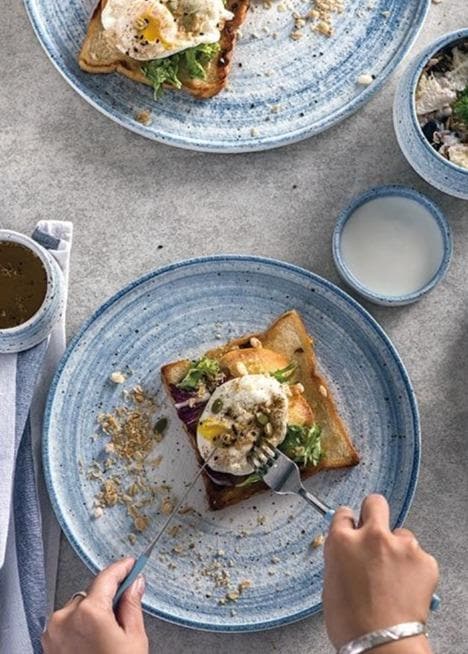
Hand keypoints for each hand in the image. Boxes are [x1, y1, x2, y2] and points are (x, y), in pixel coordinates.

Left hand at [42, 558, 148, 653]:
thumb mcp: (134, 639)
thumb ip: (132, 605)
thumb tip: (135, 584)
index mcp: (89, 612)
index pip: (107, 576)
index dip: (122, 567)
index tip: (131, 563)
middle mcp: (66, 617)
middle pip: (92, 591)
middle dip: (109, 595)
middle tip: (127, 602)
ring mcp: (54, 631)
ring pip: (79, 605)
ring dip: (94, 609)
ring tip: (110, 631)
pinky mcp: (49, 643)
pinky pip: (67, 621)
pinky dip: (81, 623)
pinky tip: (95, 637)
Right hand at [323, 494, 438, 650]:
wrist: (382, 644)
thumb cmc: (351, 622)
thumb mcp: (331, 581)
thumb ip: (342, 556)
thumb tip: (350, 549)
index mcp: (342, 540)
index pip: (344, 514)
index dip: (350, 524)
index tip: (353, 531)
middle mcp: (371, 535)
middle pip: (376, 503)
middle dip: (375, 513)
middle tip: (377, 532)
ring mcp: (400, 545)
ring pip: (402, 534)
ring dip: (398, 549)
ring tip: (396, 577)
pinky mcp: (424, 559)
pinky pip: (419, 556)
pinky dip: (415, 569)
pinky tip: (408, 587)